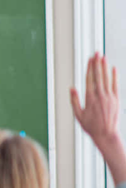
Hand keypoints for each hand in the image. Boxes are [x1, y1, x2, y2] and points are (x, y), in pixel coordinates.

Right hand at [71, 53, 125, 182]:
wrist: (106, 135)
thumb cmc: (91, 127)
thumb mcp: (78, 115)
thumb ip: (74, 101)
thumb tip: (72, 88)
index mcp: (89, 99)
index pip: (89, 79)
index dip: (89, 68)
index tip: (89, 59)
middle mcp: (100, 96)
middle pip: (98, 76)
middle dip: (97, 63)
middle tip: (97, 53)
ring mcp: (109, 97)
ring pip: (106, 79)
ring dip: (104, 67)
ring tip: (103, 57)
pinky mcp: (116, 100)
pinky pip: (115, 85)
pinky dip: (114, 76)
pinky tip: (113, 69)